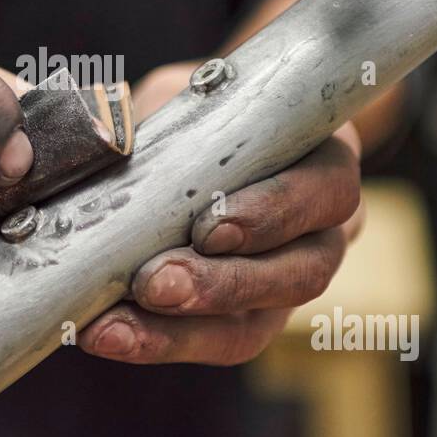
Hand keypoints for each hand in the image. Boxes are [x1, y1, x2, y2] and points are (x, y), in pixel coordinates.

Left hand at [80, 61, 363, 365]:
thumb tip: (107, 133)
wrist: (203, 141)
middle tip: (153, 284)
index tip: (209, 227)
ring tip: (115, 327)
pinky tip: (108, 335)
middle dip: (222, 285)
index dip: (275, 214)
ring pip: (258, 321)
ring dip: (183, 329)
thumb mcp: (190, 94)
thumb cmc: (206, 113)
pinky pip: (214, 341)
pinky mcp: (247, 320)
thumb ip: (165, 111)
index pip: (329, 190)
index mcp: (326, 162)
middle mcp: (323, 231)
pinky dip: (157, 341)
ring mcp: (287, 283)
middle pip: (302, 271)